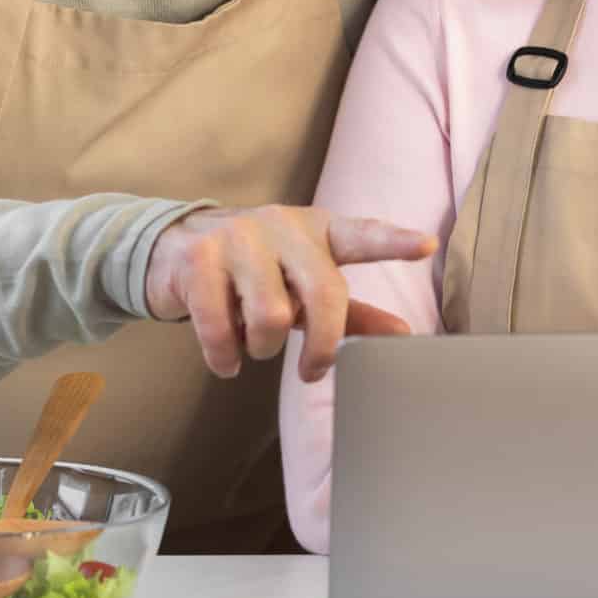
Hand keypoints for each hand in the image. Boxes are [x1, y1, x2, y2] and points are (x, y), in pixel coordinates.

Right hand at [142, 206, 427, 381]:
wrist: (172, 248)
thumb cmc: (255, 271)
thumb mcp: (302, 285)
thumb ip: (350, 310)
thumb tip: (403, 333)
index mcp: (317, 230)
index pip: (361, 235)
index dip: (393, 242)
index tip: (426, 246)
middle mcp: (282, 225)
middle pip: (322, 291)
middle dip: (322, 344)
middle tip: (313, 372)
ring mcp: (238, 237)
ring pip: (271, 316)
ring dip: (264, 348)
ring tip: (255, 345)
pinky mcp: (198, 258)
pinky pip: (220, 326)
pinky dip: (226, 356)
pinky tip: (226, 360)